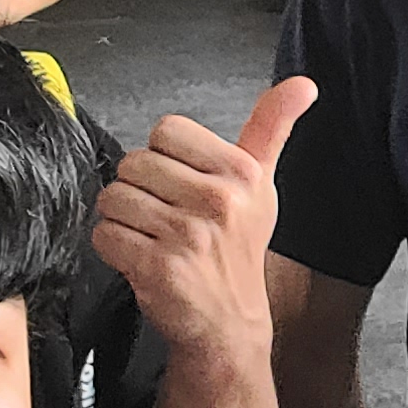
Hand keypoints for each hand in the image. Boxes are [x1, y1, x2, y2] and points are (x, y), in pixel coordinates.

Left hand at [92, 77, 316, 367]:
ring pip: (114, 198)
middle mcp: (219, 201)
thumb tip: (302, 84)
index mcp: (242, 173)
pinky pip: (105, 234)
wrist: (228, 324)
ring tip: (153, 238)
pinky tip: (142, 259)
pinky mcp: (158, 267)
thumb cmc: (237, 250)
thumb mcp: (261, 185)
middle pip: (134, 163)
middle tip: (166, 217)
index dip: (166, 158)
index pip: (166, 130)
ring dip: (123, 220)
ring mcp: (188, 235)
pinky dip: (113, 248)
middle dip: (139, 190)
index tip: (184, 184)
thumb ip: (272, 127)